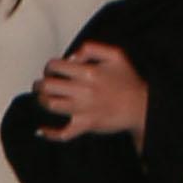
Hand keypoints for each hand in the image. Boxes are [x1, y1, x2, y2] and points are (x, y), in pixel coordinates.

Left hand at [33, 42, 148, 142]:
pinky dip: (50, 133)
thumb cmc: (129, 81)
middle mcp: (82, 90)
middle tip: (42, 84)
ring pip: (51, 105)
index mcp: (88, 72)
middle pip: (48, 85)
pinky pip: (63, 133)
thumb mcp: (115, 55)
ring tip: (43, 97)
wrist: (141, 106)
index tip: (51, 70)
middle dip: (41, 83)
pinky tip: (41, 130)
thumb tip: (72, 56)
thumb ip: (92, 48)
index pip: (55, 66)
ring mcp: (82, 109)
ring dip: (42, 100)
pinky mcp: (85, 125)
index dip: (49, 67)